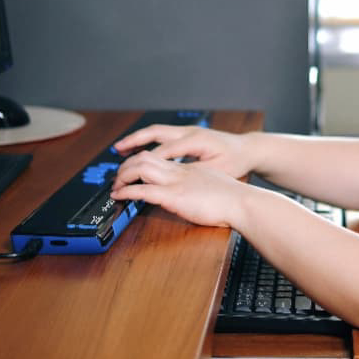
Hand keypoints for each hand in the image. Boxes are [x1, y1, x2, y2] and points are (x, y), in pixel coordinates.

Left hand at [110, 150, 246, 227]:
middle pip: (145, 157)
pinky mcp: (174, 196)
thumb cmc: (233, 198)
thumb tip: (194, 194)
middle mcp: (180, 171)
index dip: (141, 161)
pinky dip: (126, 192)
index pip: (159, 157)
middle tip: (118, 177)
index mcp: (189, 169)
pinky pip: (143, 190)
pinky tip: (119, 196)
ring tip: (115, 186)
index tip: (132, 169)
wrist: (242, 202)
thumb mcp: (214, 186)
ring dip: (123, 176)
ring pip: (140, 167)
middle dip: (127, 165)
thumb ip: (201, 186)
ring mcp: (176, 182)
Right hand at [113, 124, 253, 179]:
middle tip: (117, 150)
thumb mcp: (217, 171)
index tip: (131, 174)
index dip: (145, 164)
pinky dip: (149, 140)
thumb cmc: (236, 161)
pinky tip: (140, 149)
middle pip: (155, 133)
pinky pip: (163, 135)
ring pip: (157, 131)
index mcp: (195, 141)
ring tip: (121, 147)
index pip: (163, 152)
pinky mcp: (188, 134)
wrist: (248, 149)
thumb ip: (194, 174)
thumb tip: (173, 179)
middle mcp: (189, 132)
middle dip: (134, 141)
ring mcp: (188, 131)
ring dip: (138, 138)